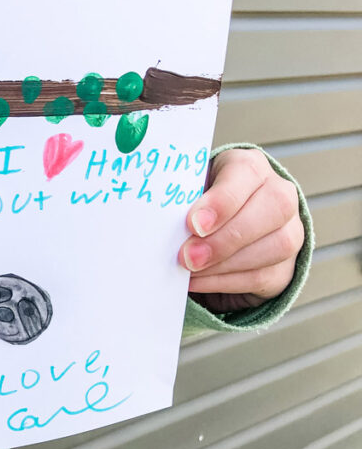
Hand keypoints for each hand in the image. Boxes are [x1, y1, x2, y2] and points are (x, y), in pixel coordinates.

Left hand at [180, 148, 304, 312]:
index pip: (247, 173)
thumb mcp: (191, 190)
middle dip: (225, 239)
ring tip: (190, 271)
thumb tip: (157, 221)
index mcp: (250, 167)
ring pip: (275, 246)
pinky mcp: (286, 264)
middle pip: (272, 210)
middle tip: (187, 256)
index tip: (193, 224)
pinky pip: (263, 275)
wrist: (226, 222)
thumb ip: (182, 199)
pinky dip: (226, 281)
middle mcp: (279, 193)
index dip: (222, 201)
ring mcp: (291, 229)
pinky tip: (199, 282)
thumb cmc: (201, 201)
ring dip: (225, 264)